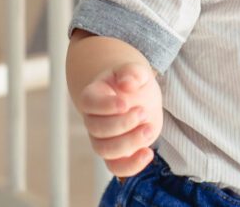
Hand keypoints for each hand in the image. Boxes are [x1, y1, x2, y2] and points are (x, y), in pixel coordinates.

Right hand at [77, 61, 163, 176]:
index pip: (89, 103)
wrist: (138, 95)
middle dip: (122, 124)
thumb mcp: (134, 71)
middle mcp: (93, 121)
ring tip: (149, 129)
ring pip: (105, 151)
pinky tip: (148, 153)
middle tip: (144, 112)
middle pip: (97, 129)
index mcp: (92, 96)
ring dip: (129, 142)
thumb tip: (126, 84)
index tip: (126, 102)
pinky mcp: (118, 154)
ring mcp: (103, 140)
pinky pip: (117, 167)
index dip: (106, 106)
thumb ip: (131, 72)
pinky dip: (132, 165)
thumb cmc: (132, 82)